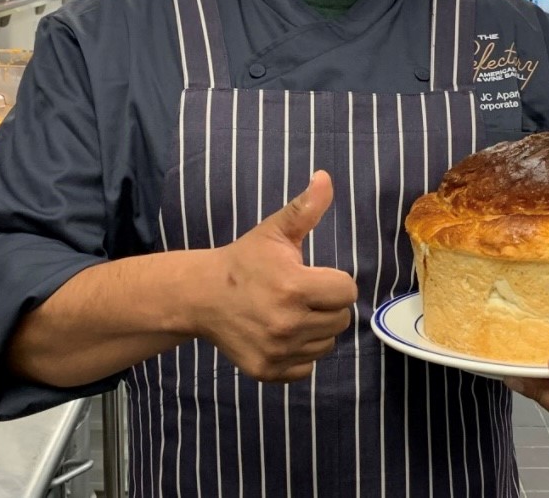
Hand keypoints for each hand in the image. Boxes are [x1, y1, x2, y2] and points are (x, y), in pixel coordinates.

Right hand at [201, 170, 356, 382]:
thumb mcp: (274, 231)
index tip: (315, 275)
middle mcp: (287, 323)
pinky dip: (301, 352)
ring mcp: (277, 351)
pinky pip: (307, 367)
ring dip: (317, 329)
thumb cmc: (245, 261)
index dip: (335, 281)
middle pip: (341, 319)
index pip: (347, 291)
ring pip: (327, 344)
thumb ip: (305, 208)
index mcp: (294, 287)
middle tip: (303, 294)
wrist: (202, 296)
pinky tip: (284, 334)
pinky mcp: (268, 371)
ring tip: (293, 312)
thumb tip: (326, 177)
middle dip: (328, 304)